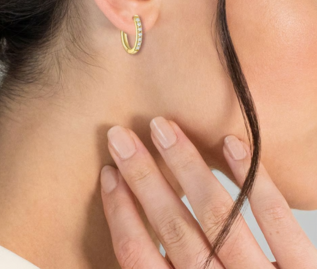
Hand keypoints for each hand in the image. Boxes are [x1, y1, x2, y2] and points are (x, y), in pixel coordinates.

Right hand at [99, 116, 316, 268]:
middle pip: (172, 227)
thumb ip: (166, 268)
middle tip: (122, 136)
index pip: (138, 256)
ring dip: (186, 166)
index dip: (120, 212)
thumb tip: (132, 231)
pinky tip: (231, 144)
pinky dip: (252, 179)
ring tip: (165, 128)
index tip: (108, 173)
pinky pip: (275, 219)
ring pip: (216, 215)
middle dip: (143, 177)